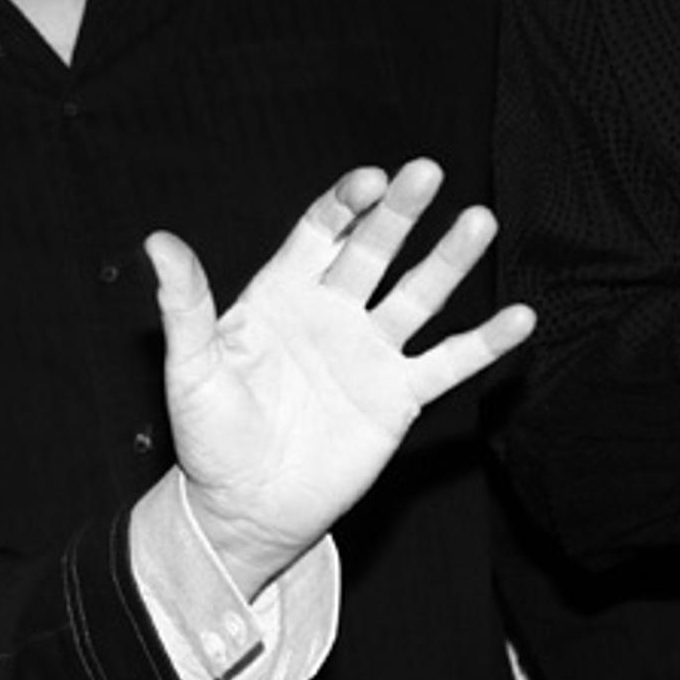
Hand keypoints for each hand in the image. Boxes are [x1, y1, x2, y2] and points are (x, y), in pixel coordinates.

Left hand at [152, 160, 528, 597]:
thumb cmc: (209, 435)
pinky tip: (520, 316)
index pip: (320, 233)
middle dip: (400, 212)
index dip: (346, 203)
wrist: (245, 507)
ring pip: (418, 295)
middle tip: (428, 172)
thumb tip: (158, 241)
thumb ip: (184, 305)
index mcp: (281, 293)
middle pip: (374, 250)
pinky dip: (485, 342)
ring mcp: (370, 352)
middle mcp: (332, 312)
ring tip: (480, 221)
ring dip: (449, 260)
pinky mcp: (399, 398)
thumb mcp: (192, 368)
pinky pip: (448, 364)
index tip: (372, 179)